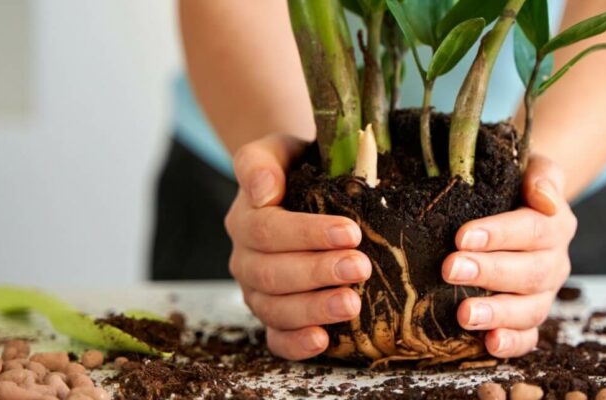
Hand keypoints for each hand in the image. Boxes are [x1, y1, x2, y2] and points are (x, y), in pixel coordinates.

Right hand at [225, 135, 371, 360]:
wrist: (298, 184)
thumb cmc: (296, 167)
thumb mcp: (278, 149)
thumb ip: (260, 162)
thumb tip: (262, 191)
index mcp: (245, 218)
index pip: (269, 230)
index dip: (307, 234)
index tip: (350, 231)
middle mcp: (245, 258)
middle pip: (272, 273)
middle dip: (318, 273)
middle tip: (359, 267)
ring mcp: (257, 291)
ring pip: (274, 309)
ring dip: (313, 310)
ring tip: (351, 304)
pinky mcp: (273, 317)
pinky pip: (275, 338)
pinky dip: (295, 344)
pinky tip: (322, 341)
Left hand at [441, 155, 576, 357]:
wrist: (515, 203)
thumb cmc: (513, 185)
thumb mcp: (531, 166)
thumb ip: (542, 176)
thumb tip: (543, 198)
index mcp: (555, 224)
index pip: (532, 229)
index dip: (499, 234)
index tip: (462, 236)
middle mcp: (553, 262)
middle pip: (529, 272)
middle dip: (489, 273)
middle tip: (450, 269)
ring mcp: (543, 294)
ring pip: (529, 309)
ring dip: (497, 313)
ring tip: (465, 314)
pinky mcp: (529, 319)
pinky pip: (528, 338)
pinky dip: (512, 344)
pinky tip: (489, 343)